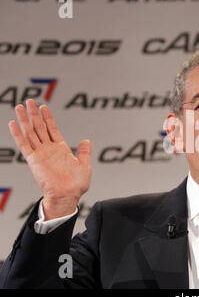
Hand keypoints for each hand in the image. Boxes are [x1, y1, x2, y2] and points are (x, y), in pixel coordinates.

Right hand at [8, 99, 91, 219]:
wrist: (68, 196)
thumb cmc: (76, 185)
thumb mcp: (85, 165)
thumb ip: (84, 152)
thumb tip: (86, 140)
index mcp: (61, 149)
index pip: (52, 129)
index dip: (48, 118)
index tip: (43, 106)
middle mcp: (49, 150)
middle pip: (39, 127)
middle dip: (34, 114)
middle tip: (28, 101)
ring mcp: (40, 154)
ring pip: (30, 132)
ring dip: (25, 119)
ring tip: (20, 107)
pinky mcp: (33, 160)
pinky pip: (24, 145)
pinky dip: (18, 134)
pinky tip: (13, 123)